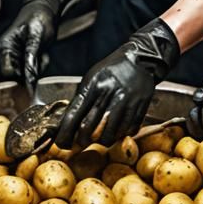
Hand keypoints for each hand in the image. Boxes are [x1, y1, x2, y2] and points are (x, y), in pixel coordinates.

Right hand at [0, 0, 68, 88]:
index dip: (19, 77)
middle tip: (40, 59)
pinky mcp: (27, 55)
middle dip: (30, 71)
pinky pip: (33, 67)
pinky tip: (43, 54)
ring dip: (37, 67)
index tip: (32, 78)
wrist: (47, 7)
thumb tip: (29, 78)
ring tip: (43, 54)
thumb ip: (31, 60)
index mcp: (6, 47)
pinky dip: (40, 63)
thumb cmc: (39, 17)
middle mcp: (9, 52)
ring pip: (26, 72)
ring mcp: (18, 54)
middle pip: (17, 74)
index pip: (7, 72)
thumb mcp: (36, 39)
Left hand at [53, 19, 178, 148]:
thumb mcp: (92, 78)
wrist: (139, 59)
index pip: (73, 115)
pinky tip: (118, 130)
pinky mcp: (140, 107)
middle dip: (81, 141)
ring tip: (100, 138)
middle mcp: (109, 94)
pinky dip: (121, 135)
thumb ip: (82, 99)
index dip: (65, 133)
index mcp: (94, 85)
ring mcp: (126, 101)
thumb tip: (68, 122)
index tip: (62, 143)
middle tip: (81, 143)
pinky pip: (128, 131)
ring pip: (109, 134)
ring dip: (102, 141)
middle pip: (89, 128)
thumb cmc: (111, 70)